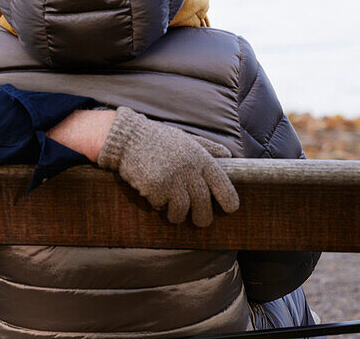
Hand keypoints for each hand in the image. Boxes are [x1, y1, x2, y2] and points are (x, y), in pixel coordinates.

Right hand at [97, 107, 239, 226]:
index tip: (230, 209)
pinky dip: (158, 205)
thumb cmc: (159, 139)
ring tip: (173, 214)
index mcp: (200, 158)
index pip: (222, 184)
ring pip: (182, 210)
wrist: (129, 137)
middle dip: (203, 218)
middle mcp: (189, 170)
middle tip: (201, 221)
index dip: (229, 200)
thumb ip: (208, 147)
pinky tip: (153, 196)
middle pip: (203, 204)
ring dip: (177, 216)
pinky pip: (161, 206)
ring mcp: (172, 179)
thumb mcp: (187, 139)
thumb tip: (228, 155)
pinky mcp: (155, 187)